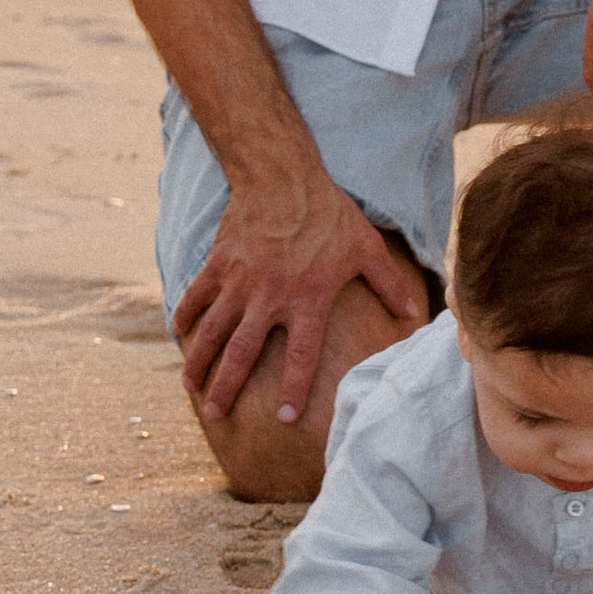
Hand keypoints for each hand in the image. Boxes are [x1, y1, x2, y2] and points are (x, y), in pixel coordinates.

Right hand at [175, 162, 427, 424]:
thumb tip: (414, 313)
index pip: (301, 355)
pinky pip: (197, 296)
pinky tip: (178, 336)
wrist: (282, 175)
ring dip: (200, 362)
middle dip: (228, 387)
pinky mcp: (219, 263)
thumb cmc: (329, 213)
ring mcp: (239, 281)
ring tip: (191, 389)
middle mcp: (269, 296)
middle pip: (243, 352)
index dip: (293, 388)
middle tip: (217, 417)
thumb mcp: (366, 247)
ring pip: (213, 331)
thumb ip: (388, 283)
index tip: (285, 418)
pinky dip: (186, 316)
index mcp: (308, 298)